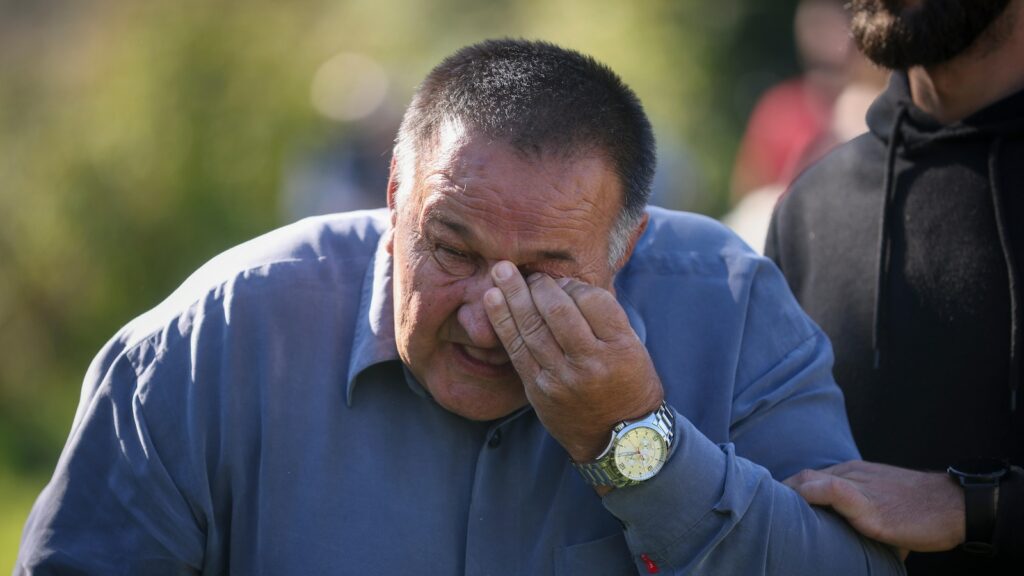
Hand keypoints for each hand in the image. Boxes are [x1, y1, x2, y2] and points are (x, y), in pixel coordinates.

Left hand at [483, 261, 663, 463]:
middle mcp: (590, 363)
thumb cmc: (629, 385)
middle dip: (539, 285)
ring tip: (501, 271)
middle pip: (558, 311)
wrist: (620, 440)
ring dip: (513, 295)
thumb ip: (605, 319)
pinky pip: (516, 349)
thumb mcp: (633, 349)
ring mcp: (561, 378)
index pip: (593, 301)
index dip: (574, 285)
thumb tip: (565, 285)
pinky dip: (502, 321)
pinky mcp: (538, 390)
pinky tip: (492, 300)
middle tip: (529, 272)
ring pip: (532, 327)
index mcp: (620, 349)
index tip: (564, 281)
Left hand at [784, 460, 964, 553]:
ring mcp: (858, 486)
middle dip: (781, 495)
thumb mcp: (885, 510)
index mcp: (854, 473)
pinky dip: (809, 495)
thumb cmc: (923, 513)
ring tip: (769, 515)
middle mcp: (852, 473)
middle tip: (763, 513)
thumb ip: (862, 519)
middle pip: (803, 478)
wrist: (953, 506)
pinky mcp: (866, 503)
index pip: (810, 477)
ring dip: (787, 497)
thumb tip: (850, 549)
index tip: (774, 508)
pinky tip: (795, 505)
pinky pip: (830, 490)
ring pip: (810, 481)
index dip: (790, 492)